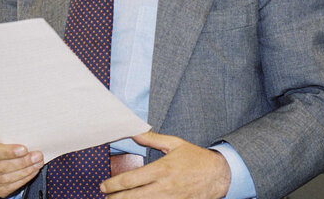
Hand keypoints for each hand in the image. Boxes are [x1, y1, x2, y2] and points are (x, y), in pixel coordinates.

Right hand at [0, 135, 43, 197]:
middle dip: (22, 162)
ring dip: (25, 171)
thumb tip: (29, 138)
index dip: (8, 151)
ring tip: (37, 163)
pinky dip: (23, 180)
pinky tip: (32, 172)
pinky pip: (8, 187)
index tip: (24, 149)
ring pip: (5, 178)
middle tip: (37, 156)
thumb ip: (8, 137)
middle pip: (0, 166)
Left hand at [100, 131, 230, 197]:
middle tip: (105, 197)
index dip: (113, 185)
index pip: (130, 180)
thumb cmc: (196, 158)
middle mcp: (163, 187)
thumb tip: (135, 132)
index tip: (103, 185)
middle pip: (132, 197)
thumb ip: (152, 138)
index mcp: (161, 169)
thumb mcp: (175, 143)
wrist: (219, 175)